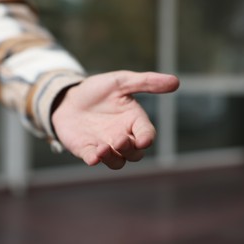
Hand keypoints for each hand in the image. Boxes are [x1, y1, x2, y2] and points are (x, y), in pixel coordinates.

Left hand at [51, 71, 178, 168]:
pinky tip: (93, 157)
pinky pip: (94, 160)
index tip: (144, 140)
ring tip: (104, 148)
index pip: (147, 133)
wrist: (68, 98)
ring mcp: (105, 145)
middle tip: (120, 140)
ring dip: (113, 158)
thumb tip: (176, 81)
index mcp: (133, 121)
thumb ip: (146, 82)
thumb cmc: (97, 90)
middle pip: (134, 153)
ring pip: (117, 162)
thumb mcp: (121, 81)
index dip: (147, 138)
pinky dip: (95, 160)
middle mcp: (122, 136)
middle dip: (129, 150)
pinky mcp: (87, 150)